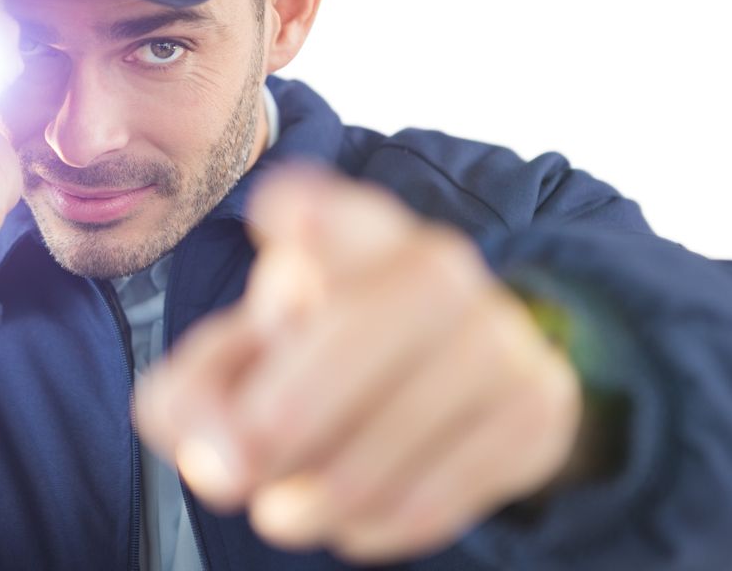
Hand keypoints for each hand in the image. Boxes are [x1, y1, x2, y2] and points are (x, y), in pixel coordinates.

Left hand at [134, 163, 582, 563]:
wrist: (459, 392)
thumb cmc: (321, 367)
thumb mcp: (242, 367)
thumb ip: (195, 398)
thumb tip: (217, 458)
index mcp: (349, 237)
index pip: (332, 208)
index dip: (308, 213)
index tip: (284, 222)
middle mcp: (433, 266)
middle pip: (366, 321)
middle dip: (293, 410)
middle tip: (234, 474)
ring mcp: (497, 331)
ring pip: (414, 412)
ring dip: (331, 485)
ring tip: (280, 516)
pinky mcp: (537, 404)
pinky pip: (459, 477)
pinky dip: (389, 517)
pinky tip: (351, 523)